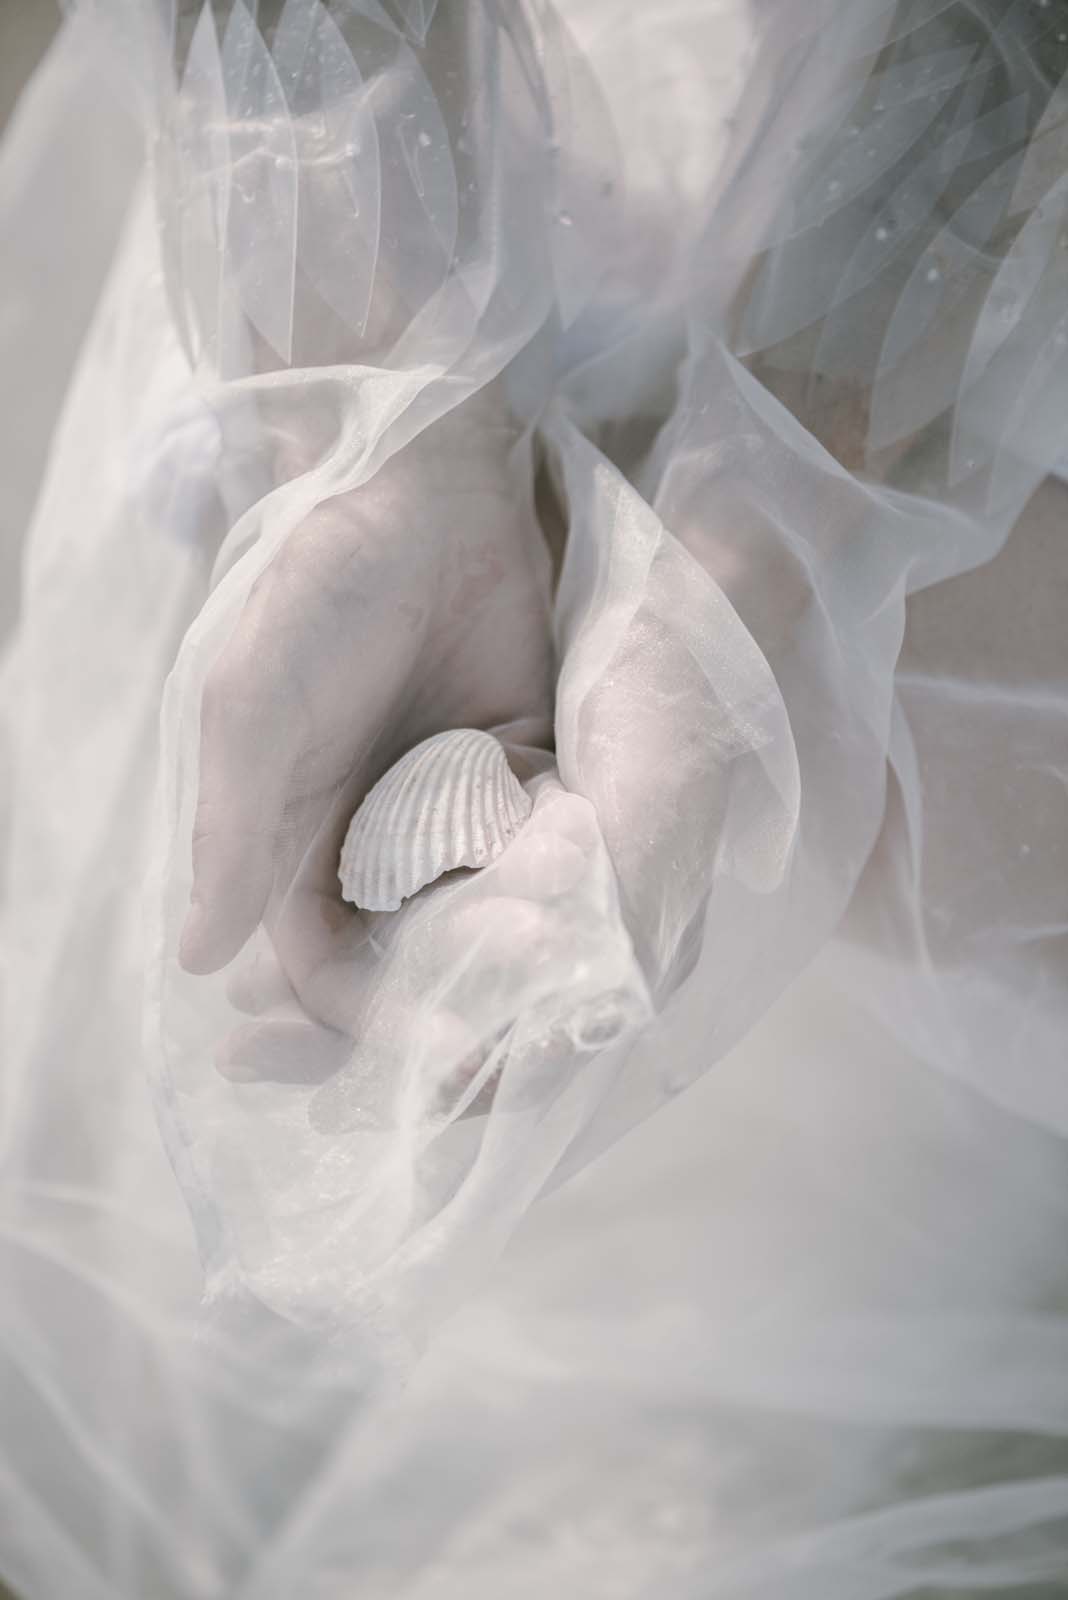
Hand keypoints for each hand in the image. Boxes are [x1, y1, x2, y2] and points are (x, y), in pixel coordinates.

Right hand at [179, 389, 554, 1059]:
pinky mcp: (524, 780)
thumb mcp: (256, 700)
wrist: (423, 486)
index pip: (324, 969)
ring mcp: (450, 816)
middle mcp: (372, 844)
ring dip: (513, 956)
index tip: (442, 1042)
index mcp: (293, 843)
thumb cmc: (320, 584)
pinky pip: (540, 859)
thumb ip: (232, 824)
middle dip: (454, 1004)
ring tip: (558, 981)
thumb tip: (197, 957)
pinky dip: (559, 890)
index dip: (370, 1017)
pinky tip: (589, 910)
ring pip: (480, 922)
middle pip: (407, 962)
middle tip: (515, 1036)